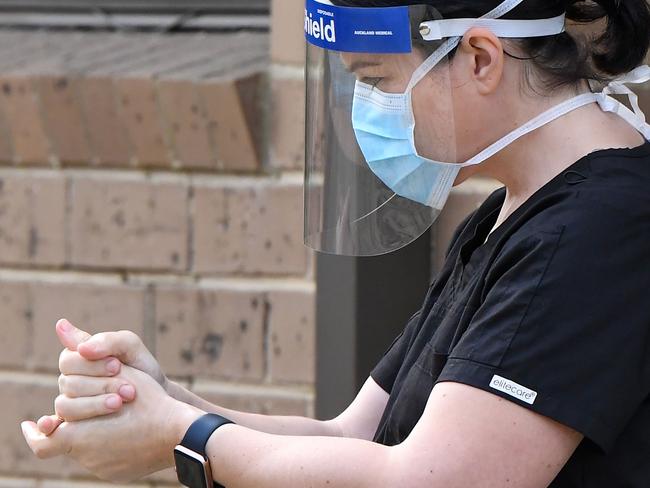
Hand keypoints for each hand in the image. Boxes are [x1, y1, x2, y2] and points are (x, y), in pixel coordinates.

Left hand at [22, 363, 202, 482]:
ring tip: (117, 414)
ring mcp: (101, 468)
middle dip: (83, 416)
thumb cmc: (149, 400)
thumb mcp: (119, 368)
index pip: (45, 436)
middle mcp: (84, 457)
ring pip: (88, 447)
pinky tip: (125, 430)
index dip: (39, 429)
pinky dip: (110, 444)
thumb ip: (85, 350)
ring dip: (97, 430)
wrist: (179, 433)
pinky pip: (104, 458)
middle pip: (71, 435)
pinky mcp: (116, 474)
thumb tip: (60, 325)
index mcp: (76, 434)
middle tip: (102, 403)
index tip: (35, 423)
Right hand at [38, 319, 168, 435]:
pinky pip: (56, 430)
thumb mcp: (131, 347)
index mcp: (78, 359)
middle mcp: (70, 382)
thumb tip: (82, 348)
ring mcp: (71, 404)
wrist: (159, 398)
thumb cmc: (143, 369)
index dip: (91, 364)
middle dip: (100, 386)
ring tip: (120, 403)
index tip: (116, 366)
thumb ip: (108, 341)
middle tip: (128, 389)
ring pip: (66, 406)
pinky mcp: (76, 427)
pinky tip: (57, 428)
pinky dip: (52, 427)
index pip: (68, 360)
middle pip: (68, 384)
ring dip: (94, 405)